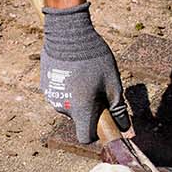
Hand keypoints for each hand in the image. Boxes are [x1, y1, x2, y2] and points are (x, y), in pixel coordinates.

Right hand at [40, 2, 130, 142]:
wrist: (69, 34)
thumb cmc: (95, 59)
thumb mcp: (113, 84)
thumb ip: (118, 110)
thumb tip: (126, 129)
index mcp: (81, 110)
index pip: (86, 137)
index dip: (97, 133)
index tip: (105, 120)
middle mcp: (62, 108)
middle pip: (80, 119)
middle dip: (90, 110)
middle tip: (99, 89)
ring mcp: (51, 97)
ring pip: (70, 106)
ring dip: (79, 98)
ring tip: (86, 76)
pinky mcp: (45, 86)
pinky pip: (61, 94)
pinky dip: (69, 88)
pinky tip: (75, 71)